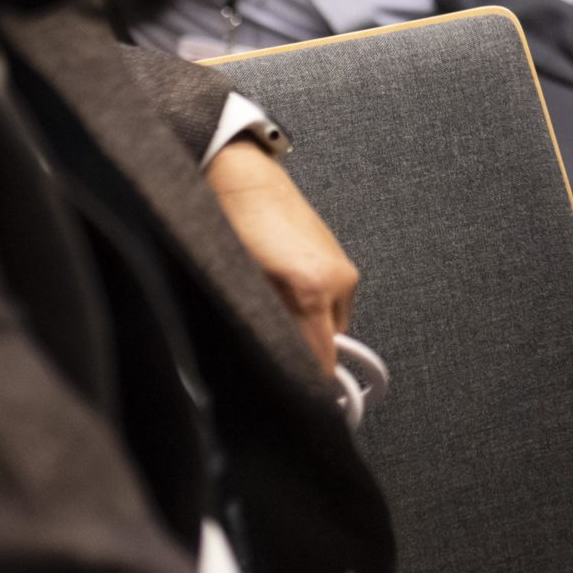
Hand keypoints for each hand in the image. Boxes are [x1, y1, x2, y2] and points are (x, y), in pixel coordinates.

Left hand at [206, 141, 358, 373]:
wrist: (241, 177)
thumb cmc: (231, 225)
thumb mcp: (240, 285)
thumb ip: (266, 327)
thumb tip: (277, 359)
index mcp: (312, 289)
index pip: (322, 358)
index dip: (308, 381)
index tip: (298, 395)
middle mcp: (337, 279)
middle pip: (332, 344)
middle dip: (307, 354)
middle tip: (275, 354)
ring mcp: (341, 266)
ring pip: (332, 323)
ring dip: (309, 330)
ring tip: (273, 316)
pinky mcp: (338, 257)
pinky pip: (331, 300)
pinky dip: (313, 309)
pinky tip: (283, 295)